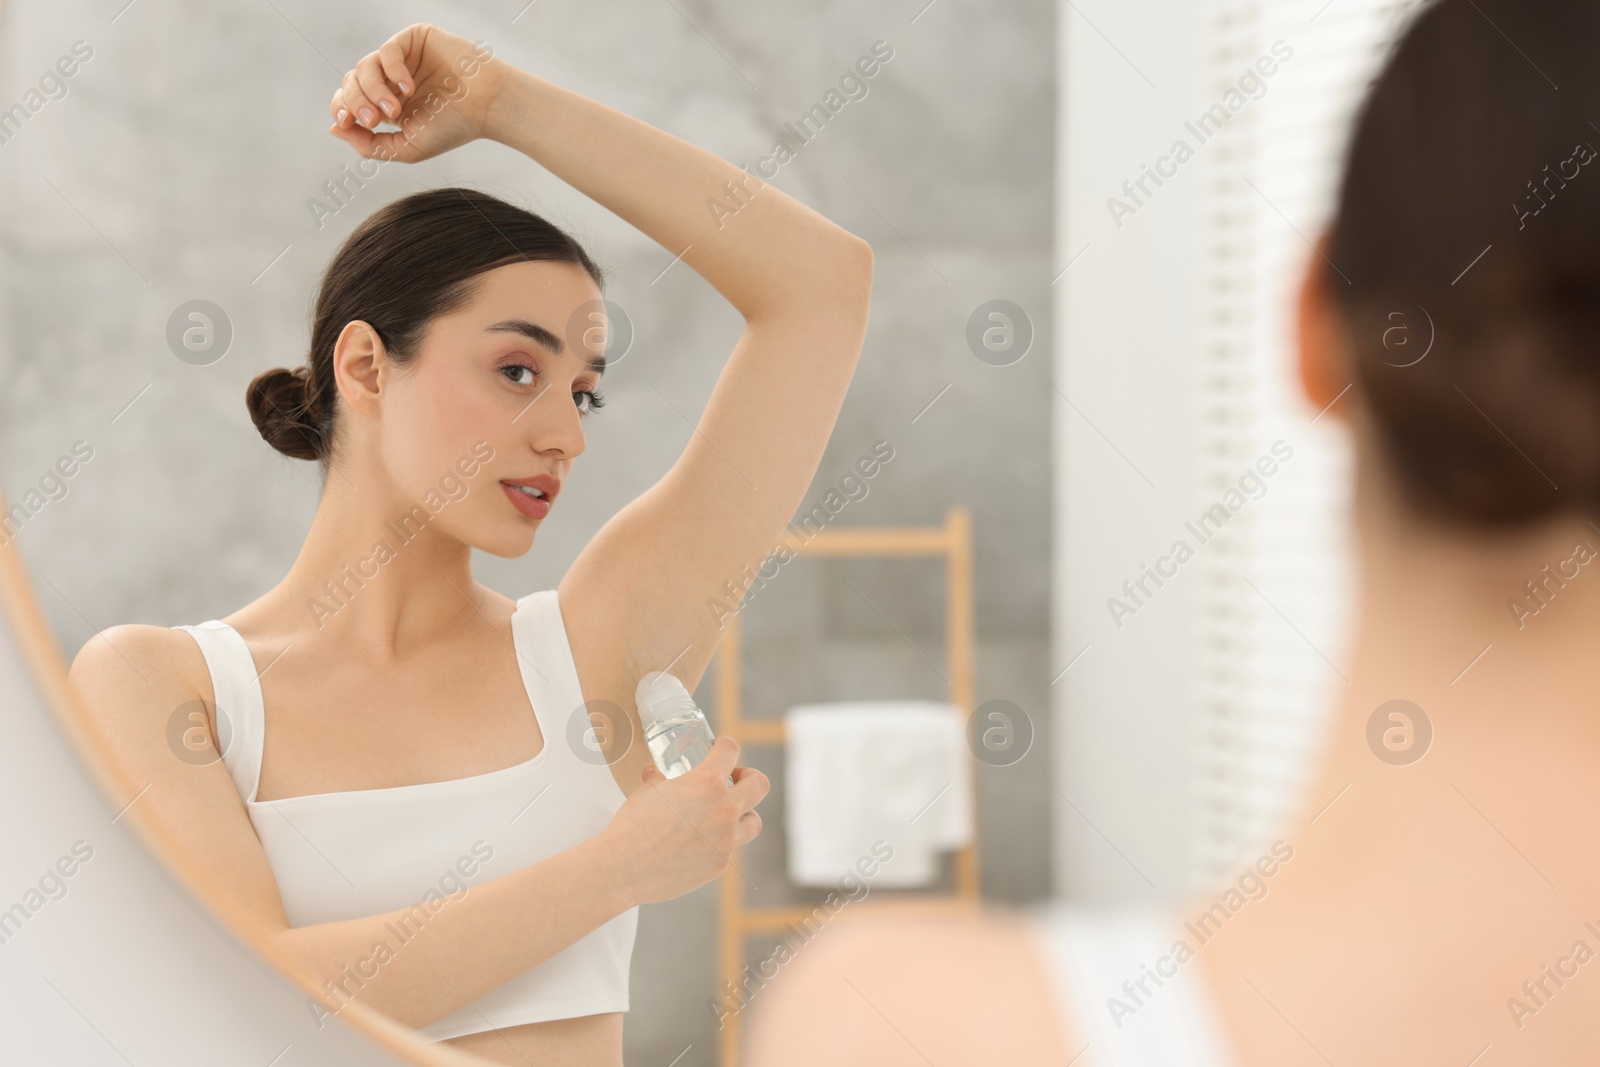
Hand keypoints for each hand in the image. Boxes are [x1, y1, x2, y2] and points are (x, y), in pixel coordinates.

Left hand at [327, 24, 507, 162]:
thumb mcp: (405, 148)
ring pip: (364, 67)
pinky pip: (387, 51)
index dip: (341, 107)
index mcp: (388, 103)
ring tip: (393, 110)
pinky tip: (409, 88)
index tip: (348, 122)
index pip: (348, 99)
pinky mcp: (414, 39)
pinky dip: (392, 72)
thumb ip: (370, 145)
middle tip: (376, 120)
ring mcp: (402, 58)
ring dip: (372, 91)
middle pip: (351, 83)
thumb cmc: (452, 129)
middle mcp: (391, 79)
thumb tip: (335, 129)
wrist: (486, 107)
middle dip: (357, 103)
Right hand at [604, 736, 768, 906]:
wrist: (625, 868)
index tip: (722, 747)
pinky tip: (700, 843)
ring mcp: (725, 839)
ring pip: (754, 822)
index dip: (726, 745)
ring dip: (743, 814)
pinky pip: (728, 849)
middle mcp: (724, 809)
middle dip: (749, 778)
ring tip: (725, 814)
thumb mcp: (646, 792)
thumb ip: (657, 780)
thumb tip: (654, 774)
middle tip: (735, 779)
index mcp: (706, 783)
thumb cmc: (633, 826)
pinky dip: (719, 843)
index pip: (730, 751)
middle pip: (760, 785)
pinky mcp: (719, 864)